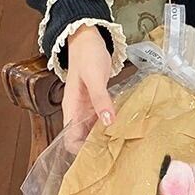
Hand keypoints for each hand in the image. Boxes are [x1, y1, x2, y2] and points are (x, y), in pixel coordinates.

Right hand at [62, 25, 115, 145]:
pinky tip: (125, 128)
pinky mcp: (98, 103)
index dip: (82, 152)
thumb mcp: (94, 78)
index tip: (101, 155)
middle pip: (83, 140)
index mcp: (71, 110)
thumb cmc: (87, 56)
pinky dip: (112, 125)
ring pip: (94, 131)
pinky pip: (104, 120)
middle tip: (118, 153)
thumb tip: (108, 122)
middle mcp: (78, 113)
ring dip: (106, 138)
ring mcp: (88, 109)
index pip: (70, 141)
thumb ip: (100, 99)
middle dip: (98, 148)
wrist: (88, 39)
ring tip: (124, 144)